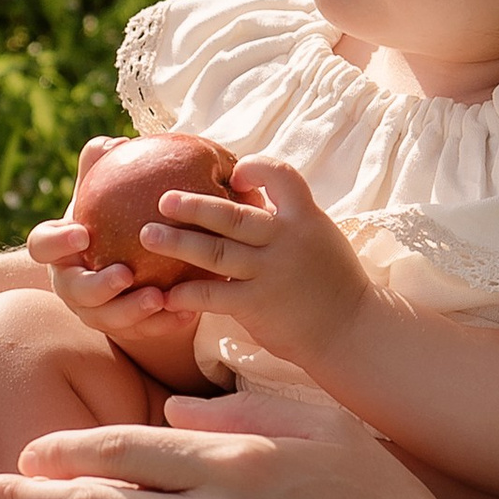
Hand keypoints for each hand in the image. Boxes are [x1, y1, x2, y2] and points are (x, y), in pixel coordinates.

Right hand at [27, 139, 189, 350]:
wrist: (126, 259)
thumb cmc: (111, 216)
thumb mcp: (104, 191)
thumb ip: (103, 166)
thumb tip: (117, 141)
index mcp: (59, 249)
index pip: (42, 246)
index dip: (56, 243)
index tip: (82, 234)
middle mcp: (70, 283)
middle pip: (74, 292)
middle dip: (98, 287)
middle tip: (125, 274)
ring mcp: (94, 311)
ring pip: (107, 319)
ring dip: (132, 311)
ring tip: (159, 297)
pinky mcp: (124, 329)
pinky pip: (141, 331)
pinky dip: (162, 323)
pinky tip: (187, 310)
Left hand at [135, 156, 370, 367]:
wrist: (351, 329)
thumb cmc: (332, 281)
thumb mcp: (318, 237)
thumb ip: (286, 219)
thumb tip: (248, 195)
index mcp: (305, 217)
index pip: (280, 175)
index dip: (254, 169)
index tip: (232, 175)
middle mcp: (286, 240)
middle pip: (233, 215)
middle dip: (194, 204)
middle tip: (162, 198)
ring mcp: (271, 272)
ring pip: (215, 252)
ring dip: (178, 243)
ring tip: (147, 235)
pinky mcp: (258, 305)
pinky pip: (213, 295)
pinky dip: (187, 294)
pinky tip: (164, 294)